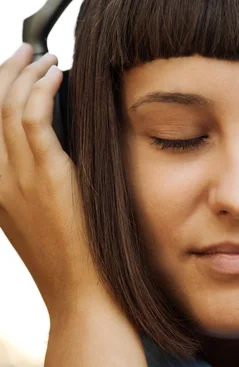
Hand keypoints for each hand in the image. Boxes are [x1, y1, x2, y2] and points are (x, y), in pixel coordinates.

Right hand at [0, 44, 101, 315]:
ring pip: (7, 107)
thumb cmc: (74, 258)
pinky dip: (42, 89)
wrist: (81, 293)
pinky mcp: (47, 176)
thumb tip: (54, 146)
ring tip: (45, 58)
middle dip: (5, 72)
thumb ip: (36, 184)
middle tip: (27, 53)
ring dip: (25, 74)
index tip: (14, 71)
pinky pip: (33, 119)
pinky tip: (57, 75)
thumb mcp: (42, 219)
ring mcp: (18, 178)